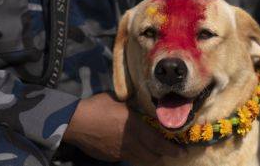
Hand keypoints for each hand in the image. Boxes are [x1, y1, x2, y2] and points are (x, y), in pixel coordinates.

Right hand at [63, 92, 184, 163]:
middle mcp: (131, 143)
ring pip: (142, 160)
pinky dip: (138, 157)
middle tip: (174, 152)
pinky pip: (129, 159)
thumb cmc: (98, 107)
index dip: (173, 149)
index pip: (158, 143)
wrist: (76, 123)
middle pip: (153, 156)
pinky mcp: (112, 156)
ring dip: (152, 158)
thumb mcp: (120, 100)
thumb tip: (145, 100)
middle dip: (165, 156)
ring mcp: (120, 152)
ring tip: (158, 154)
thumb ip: (135, 104)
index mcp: (135, 127)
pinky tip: (137, 151)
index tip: (183, 151)